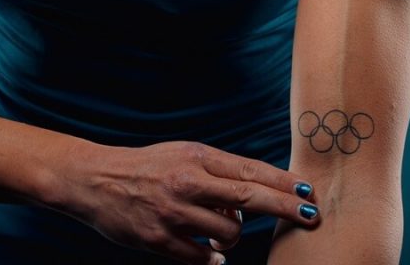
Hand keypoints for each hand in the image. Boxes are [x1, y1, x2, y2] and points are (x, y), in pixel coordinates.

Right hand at [61, 140, 319, 264]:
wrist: (98, 180)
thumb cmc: (149, 167)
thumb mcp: (183, 156)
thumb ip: (217, 173)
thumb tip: (252, 200)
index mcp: (195, 157)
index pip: (248, 170)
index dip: (282, 182)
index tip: (308, 192)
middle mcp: (188, 182)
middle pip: (249, 197)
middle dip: (285, 207)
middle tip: (311, 215)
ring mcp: (174, 212)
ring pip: (228, 234)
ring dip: (232, 237)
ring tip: (217, 232)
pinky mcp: (160, 240)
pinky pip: (203, 258)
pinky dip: (212, 258)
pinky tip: (209, 253)